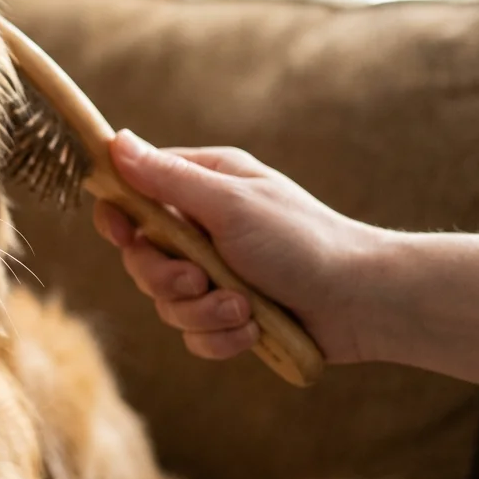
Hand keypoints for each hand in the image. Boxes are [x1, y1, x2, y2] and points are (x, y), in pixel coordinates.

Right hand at [91, 130, 379, 364]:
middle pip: (142, 257)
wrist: (361, 301)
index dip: (119, 216)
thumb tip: (117, 142)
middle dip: (166, 278)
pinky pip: (193, 333)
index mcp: (203, 185)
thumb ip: (168, 179)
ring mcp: (215, 273)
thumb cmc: (302, 240)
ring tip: (243, 309)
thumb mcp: (229, 203)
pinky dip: (220, 336)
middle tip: (199, 279)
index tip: (122, 233)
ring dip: (202, 311)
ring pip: (166, 301)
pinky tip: (251, 329)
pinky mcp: (227, 314)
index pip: (135, 194)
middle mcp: (203, 227)